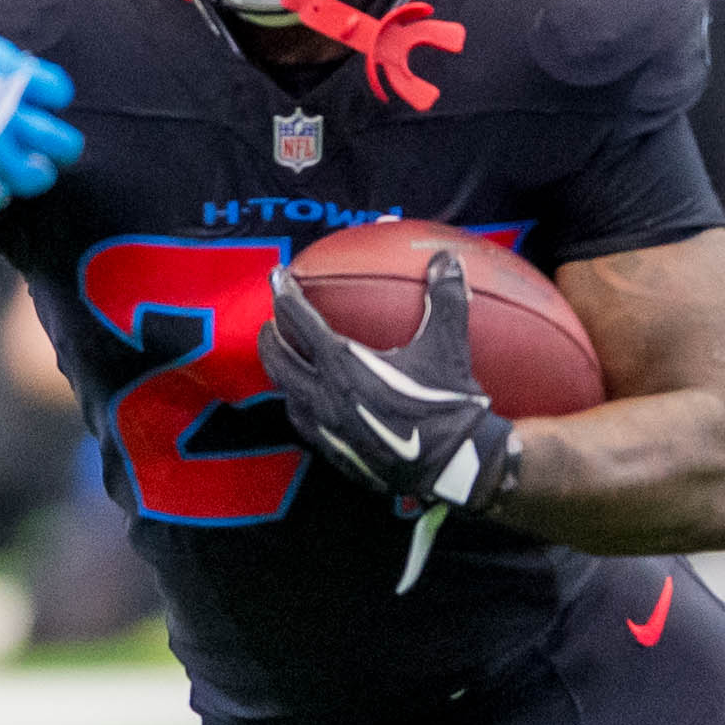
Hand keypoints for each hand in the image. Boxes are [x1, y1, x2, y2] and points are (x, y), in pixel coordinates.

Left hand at [0, 15, 82, 232]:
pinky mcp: (15, 73)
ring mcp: (8, 111)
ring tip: (49, 137)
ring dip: (60, 144)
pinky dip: (55, 92)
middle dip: (36, 173)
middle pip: (37, 178)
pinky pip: (57, 90)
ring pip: (62, 143)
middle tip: (26, 159)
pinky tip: (38, 90)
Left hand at [259, 252, 520, 516]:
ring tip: (285, 360)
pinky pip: (303, 423)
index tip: (278, 277)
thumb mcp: (448, 346)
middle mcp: (325, 395)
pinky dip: (298, 405)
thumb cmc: (450, 404)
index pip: (299, 320)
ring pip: (287, 394)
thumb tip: (446, 258)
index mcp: (344, 363)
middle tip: (270, 321)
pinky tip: (309, 403)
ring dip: (281, 373)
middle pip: (278, 360)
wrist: (454, 466)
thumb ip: (444, 298)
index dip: (284, 294)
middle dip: (269, 337)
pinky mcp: (335, 452)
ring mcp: (327, 427)